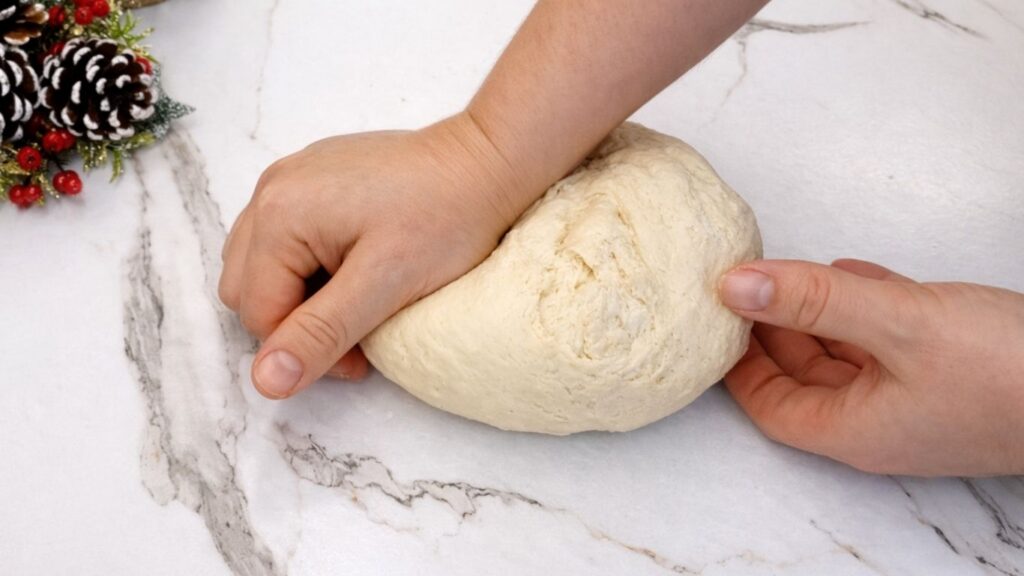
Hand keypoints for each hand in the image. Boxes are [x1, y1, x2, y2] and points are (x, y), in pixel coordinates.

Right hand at [219, 113, 521, 398]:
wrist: (487, 162)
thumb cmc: (446, 219)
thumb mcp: (384, 285)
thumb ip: (320, 334)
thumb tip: (265, 382)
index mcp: (279, 213)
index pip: (258, 313)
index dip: (302, 350)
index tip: (360, 358)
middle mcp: (272, 189)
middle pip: (249, 288)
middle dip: (297, 322)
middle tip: (359, 331)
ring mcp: (292, 179)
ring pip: (264, 266)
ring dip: (301, 296)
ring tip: (360, 299)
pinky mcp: (316, 179)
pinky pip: (288, 238)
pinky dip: (312, 266)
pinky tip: (359, 267)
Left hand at [719, 258, 1023, 475]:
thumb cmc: (1008, 371)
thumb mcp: (899, 324)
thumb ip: (814, 300)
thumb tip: (733, 285)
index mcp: (853, 428)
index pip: (770, 405)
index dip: (738, 365)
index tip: (716, 318)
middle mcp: (879, 421)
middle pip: (803, 378)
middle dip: (773, 331)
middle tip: (747, 285)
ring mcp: (916, 399)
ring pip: (847, 355)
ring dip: (818, 315)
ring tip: (790, 273)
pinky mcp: (949, 374)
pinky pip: (888, 342)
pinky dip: (864, 308)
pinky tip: (854, 275)